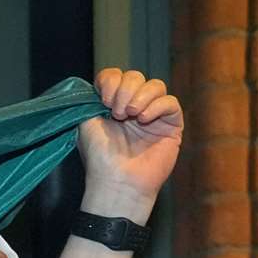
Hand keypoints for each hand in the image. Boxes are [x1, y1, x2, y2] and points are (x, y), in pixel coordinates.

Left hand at [78, 68, 183, 220]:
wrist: (117, 181)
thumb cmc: (100, 157)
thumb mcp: (86, 124)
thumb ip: (90, 100)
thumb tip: (102, 82)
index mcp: (111, 105)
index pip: (115, 76)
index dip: (110, 81)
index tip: (104, 100)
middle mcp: (132, 107)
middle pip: (135, 77)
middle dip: (125, 90)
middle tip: (118, 113)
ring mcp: (153, 115)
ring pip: (155, 85)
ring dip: (141, 96)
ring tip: (131, 116)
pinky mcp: (171, 125)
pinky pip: (170, 102)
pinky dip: (157, 106)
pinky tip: (144, 120)